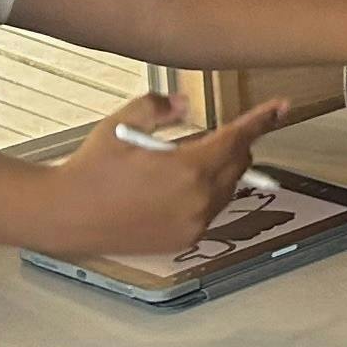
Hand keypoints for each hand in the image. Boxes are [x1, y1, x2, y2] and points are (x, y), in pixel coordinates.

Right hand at [43, 90, 293, 257]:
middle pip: (237, 166)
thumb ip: (161, 107)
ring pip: (226, 191)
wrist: (65, 215)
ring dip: (222, 171)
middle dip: (237, 145)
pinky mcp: (182, 241)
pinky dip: (206, 195)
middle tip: (225, 132)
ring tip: (196, 158)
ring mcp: (192, 225)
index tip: (281, 108)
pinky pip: (209, 212)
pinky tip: (184, 186)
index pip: (238, 139)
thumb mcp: (123, 122)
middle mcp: (198, 201)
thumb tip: (185, 105)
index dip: (261, 120)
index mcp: (189, 168)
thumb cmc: (91, 168)